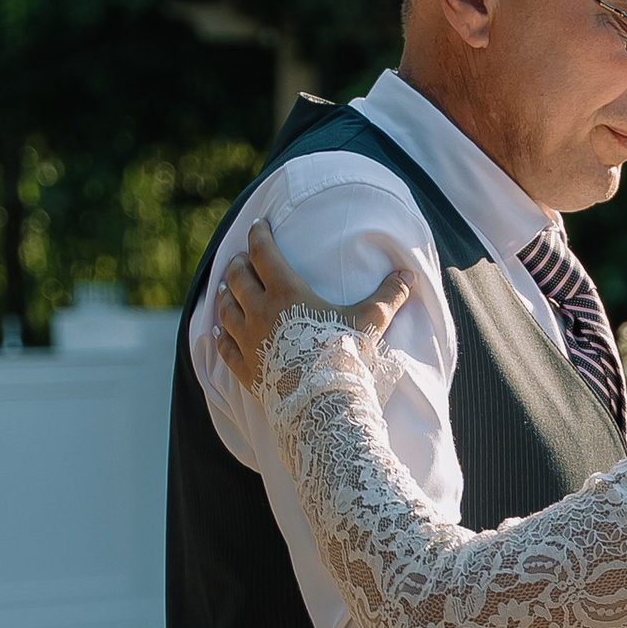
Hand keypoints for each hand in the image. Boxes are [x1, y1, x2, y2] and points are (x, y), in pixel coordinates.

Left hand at [215, 216, 407, 394]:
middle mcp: (259, 312)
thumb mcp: (369, 321)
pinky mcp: (245, 369)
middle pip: (238, 277)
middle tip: (241, 258)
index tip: (258, 225)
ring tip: (224, 287)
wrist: (322, 402)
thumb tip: (409, 276)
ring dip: (224, 294)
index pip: (263, 252)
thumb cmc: (344, 356)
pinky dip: (219, 336)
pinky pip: (224, 347)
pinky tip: (217, 332)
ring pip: (226, 309)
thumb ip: (388, 296)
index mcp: (286, 292)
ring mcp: (248, 341)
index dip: (258, 234)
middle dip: (238, 263)